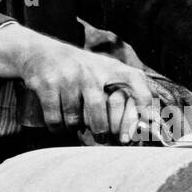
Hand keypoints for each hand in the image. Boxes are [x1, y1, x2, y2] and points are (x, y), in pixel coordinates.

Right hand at [0, 23, 153, 140]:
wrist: (39, 52)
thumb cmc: (80, 68)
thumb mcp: (105, 69)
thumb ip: (129, 87)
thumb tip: (152, 120)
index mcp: (110, 67)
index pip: (135, 81)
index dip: (144, 104)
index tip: (147, 125)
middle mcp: (90, 71)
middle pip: (98, 113)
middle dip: (100, 132)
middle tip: (102, 138)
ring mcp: (67, 77)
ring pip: (75, 120)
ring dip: (75, 128)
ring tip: (75, 126)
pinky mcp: (47, 85)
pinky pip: (55, 119)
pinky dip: (57, 128)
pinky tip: (60, 126)